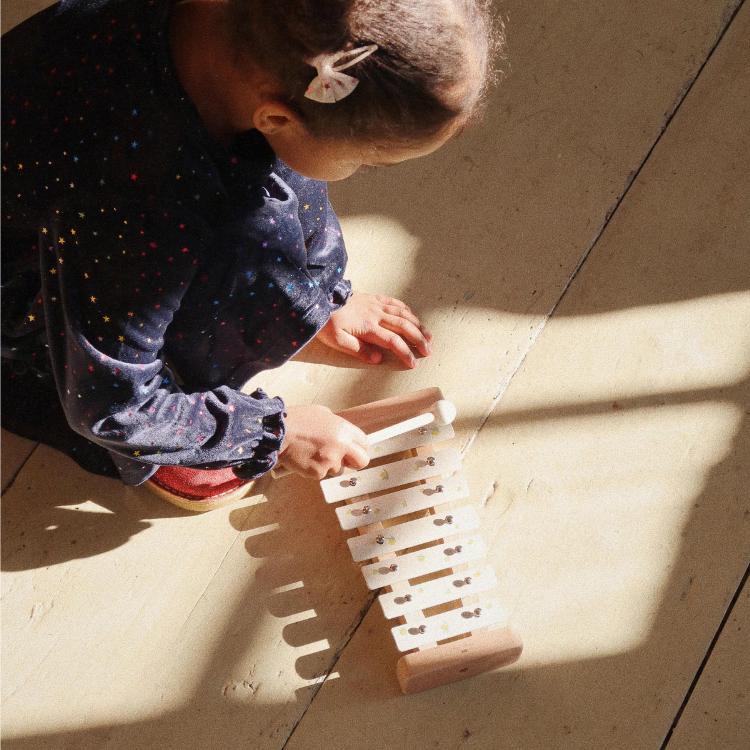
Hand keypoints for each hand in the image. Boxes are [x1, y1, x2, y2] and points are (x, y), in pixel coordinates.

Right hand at [280, 405, 369, 478]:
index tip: (355, 451)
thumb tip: (343, 433)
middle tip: (342, 459)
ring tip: (314, 453)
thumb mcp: (322, 413)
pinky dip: (315, 469)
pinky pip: (322, 474)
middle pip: (362, 461)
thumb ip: (337, 425)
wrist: (276, 433)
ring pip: (338, 469)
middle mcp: (341, 445)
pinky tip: (306, 458)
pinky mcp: (318, 472)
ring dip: (329, 465)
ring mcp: (330, 460)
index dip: (360, 448)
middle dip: (353, 462)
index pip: (365, 443)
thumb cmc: (296, 420)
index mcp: (344, 429)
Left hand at [316, 292, 432, 368]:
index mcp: (368, 328)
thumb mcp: (337, 341)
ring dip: (417, 325)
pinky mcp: (373, 297)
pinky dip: (406, 309)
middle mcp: (376, 315)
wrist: (319, 297)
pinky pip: (394, 302)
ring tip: (428, 335)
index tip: (413, 364)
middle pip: (404, 327)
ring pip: (403, 314)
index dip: (405, 353)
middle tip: (429, 350)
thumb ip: (359, 350)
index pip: (393, 342)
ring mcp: (376, 304)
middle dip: (419, 339)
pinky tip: (412, 315)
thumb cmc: (326, 322)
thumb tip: (378, 359)